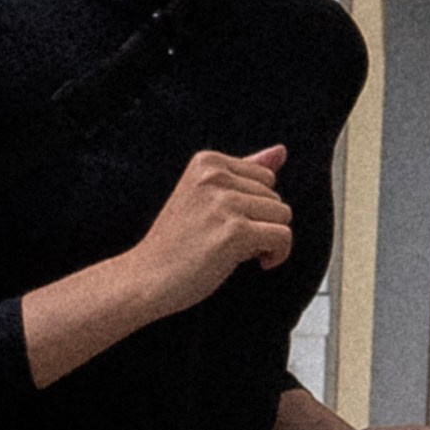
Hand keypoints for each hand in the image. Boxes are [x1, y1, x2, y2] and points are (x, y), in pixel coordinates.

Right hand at [130, 147, 292, 318]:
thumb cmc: (177, 242)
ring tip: (238, 252)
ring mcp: (225, 202)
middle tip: (228, 242)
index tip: (230, 225)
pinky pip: (282, 236)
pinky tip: (259, 263)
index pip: (265, 177)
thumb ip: (245, 170)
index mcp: (207, 161)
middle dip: (261, 224)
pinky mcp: (235, 231)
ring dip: (269, 240)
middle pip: (275, 197)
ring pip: (283, 216)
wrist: (146, 278)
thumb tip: (282, 150)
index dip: (254, 208)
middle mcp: (215, 175)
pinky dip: (278, 254)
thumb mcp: (207, 196)